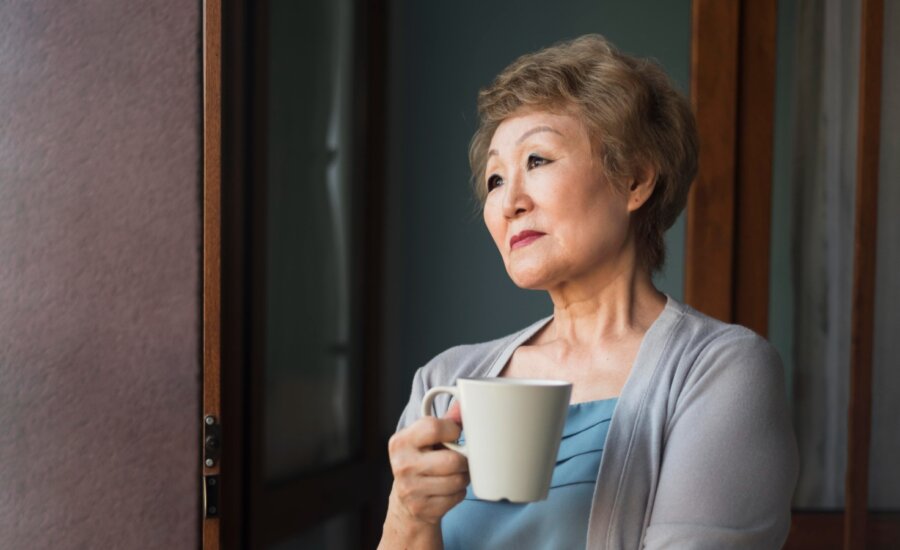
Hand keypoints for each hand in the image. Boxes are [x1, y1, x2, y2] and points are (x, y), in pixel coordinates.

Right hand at [387, 401, 467, 526]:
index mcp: (400, 442)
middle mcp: (402, 465)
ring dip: (463, 477)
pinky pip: (456, 496)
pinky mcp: (422, 508)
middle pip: (451, 460)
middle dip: (463, 460)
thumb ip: (444, 422)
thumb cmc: (420, 464)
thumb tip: (463, 404)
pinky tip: (449, 489)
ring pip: (457, 480)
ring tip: (455, 473)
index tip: (454, 434)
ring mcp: (411, 489)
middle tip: (459, 459)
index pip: (433, 427)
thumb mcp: (425, 441)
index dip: (452, 430)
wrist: (406, 503)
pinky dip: (458, 492)